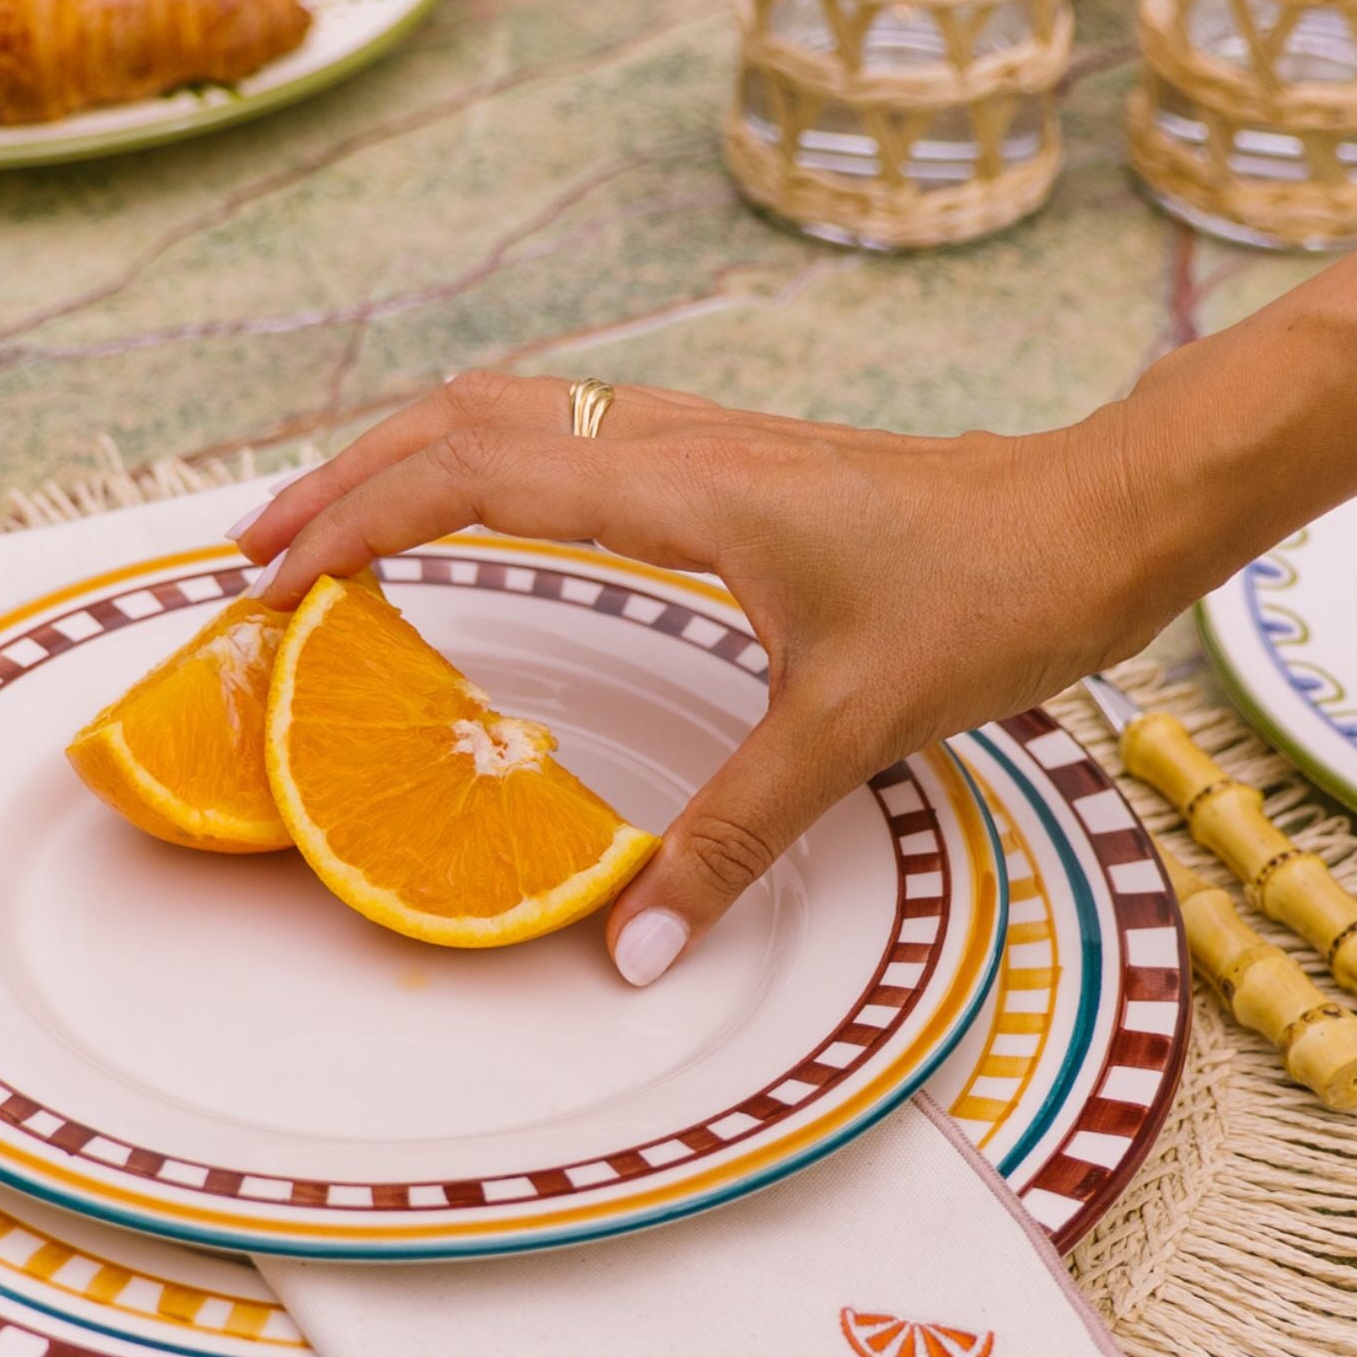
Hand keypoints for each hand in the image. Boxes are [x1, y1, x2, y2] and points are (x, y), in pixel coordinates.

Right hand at [231, 372, 1161, 984]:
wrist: (1101, 517)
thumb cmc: (994, 593)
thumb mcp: (852, 730)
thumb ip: (731, 841)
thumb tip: (631, 949)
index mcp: (683, 488)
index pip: (473, 474)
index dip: (356, 519)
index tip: (274, 580)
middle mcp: (677, 441)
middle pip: (465, 416)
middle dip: (344, 475)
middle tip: (254, 547)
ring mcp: (705, 438)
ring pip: (515, 407)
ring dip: (407, 453)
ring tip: (329, 517)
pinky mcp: (735, 460)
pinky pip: (571, 427)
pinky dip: (485, 454)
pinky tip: (479, 504)